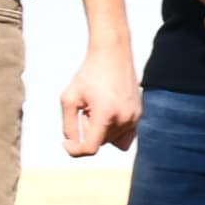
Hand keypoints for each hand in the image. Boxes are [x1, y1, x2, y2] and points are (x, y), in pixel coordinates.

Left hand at [59, 40, 141, 157]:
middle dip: (88, 131)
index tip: (65, 143)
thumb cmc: (89, 74)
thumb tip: (73, 144)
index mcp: (106, 115)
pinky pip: (125, 135)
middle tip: (84, 110)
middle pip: (100, 143)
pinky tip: (106, 114)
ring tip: (96, 108)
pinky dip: (113, 130)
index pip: (90, 148)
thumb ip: (68, 125)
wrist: (112, 54)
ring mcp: (134, 117)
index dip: (74, 150)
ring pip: (112, 140)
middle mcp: (124, 119)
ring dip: (100, 130)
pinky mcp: (139, 114)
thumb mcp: (69, 98)